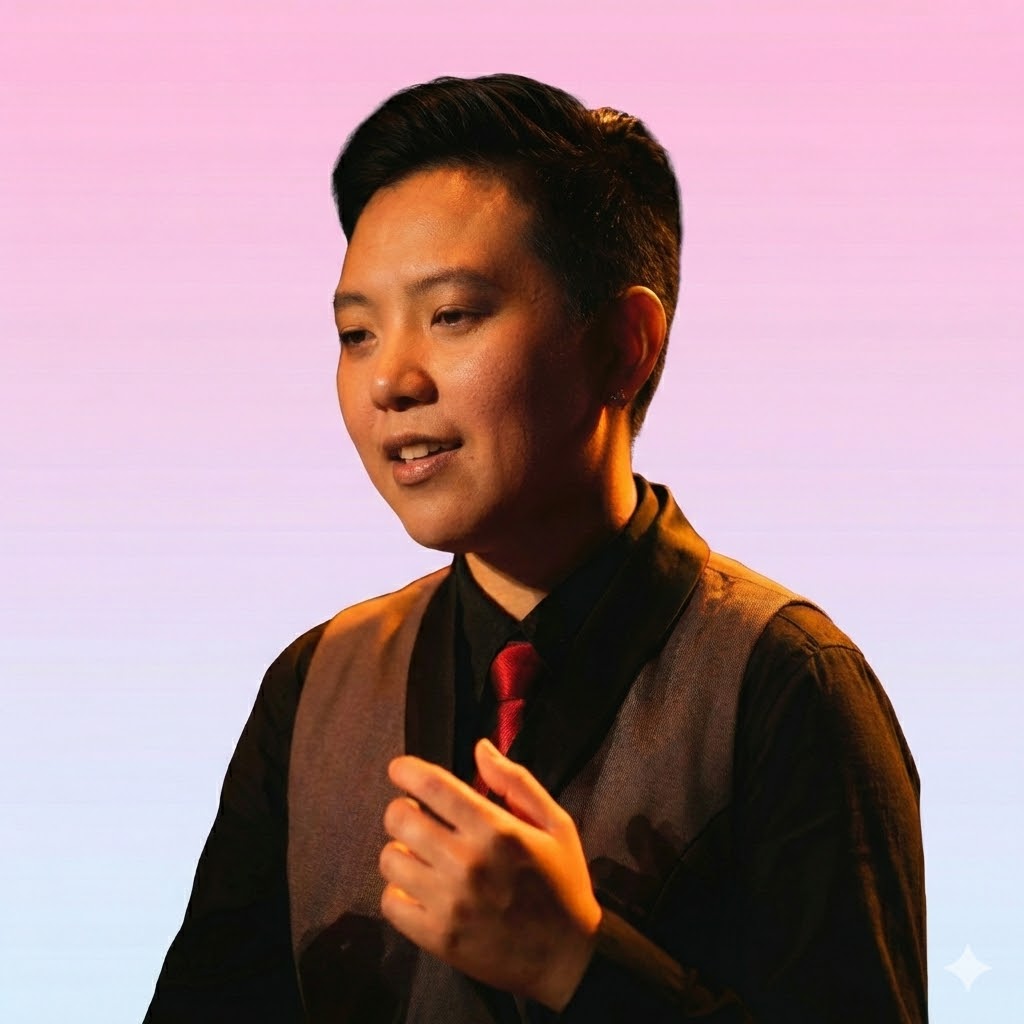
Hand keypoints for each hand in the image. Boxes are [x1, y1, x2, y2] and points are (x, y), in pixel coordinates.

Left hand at [379, 738, 601, 1009]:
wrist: (568, 959)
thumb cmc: (562, 884)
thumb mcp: (556, 824)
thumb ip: (516, 782)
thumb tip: (480, 747)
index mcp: (496, 829)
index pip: (433, 786)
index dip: (406, 770)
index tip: (399, 769)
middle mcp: (468, 862)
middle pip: (400, 818)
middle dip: (403, 810)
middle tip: (416, 818)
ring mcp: (450, 903)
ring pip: (390, 859)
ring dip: (400, 851)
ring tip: (419, 856)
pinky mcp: (438, 938)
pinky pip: (391, 903)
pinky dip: (398, 892)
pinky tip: (418, 890)